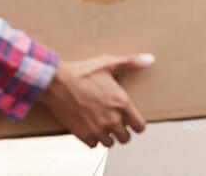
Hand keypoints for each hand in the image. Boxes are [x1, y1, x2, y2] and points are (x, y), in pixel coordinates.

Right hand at [39, 53, 153, 147]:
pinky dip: (92, 139)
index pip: (140, 127)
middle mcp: (112, 120)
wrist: (56, 83)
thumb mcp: (107, 63)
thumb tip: (149, 59)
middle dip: (121, 131)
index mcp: (122, 104)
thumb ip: (131, 63)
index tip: (130, 120)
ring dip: (107, 136)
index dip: (136, 124)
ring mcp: (98, 129)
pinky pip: (94, 145)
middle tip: (113, 121)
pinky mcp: (83, 135)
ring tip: (100, 124)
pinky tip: (89, 127)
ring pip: (110, 143)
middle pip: (125, 138)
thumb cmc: (81, 73)